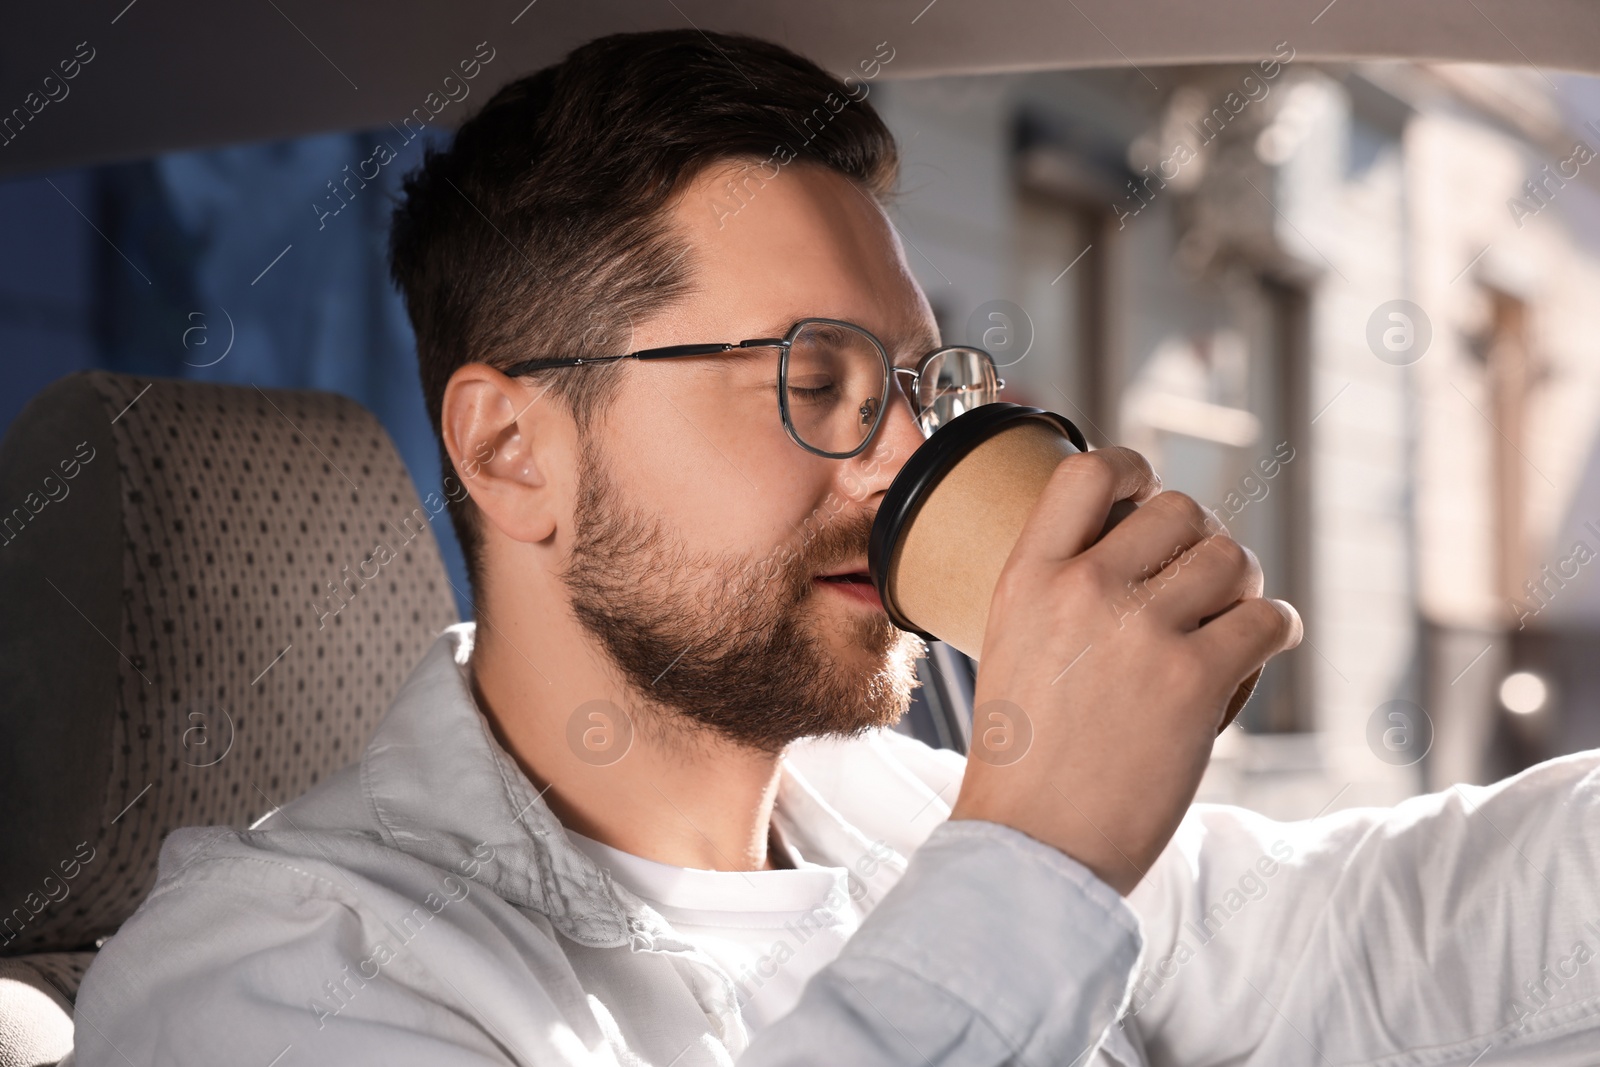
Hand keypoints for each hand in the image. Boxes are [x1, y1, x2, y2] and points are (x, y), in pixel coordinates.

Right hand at [948, 447, 1301, 894]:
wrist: (1034, 845)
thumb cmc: (1023, 758)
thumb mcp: (1012, 646)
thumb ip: (1057, 591)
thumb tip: (1129, 548)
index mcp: (1028, 576)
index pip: (1091, 471)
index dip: (1135, 470)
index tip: (1149, 496)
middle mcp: (1083, 587)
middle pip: (1181, 510)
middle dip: (1203, 542)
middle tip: (1201, 585)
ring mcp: (1141, 630)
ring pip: (1233, 559)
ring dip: (1244, 587)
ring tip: (1229, 624)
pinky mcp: (1195, 679)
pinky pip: (1269, 619)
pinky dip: (1275, 632)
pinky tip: (1259, 651)